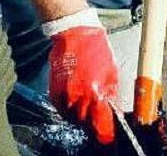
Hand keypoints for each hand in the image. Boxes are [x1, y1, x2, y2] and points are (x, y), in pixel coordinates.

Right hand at [48, 25, 118, 143]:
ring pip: (72, 118)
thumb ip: (111, 94)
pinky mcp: (53, 90)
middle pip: (85, 124)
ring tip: (87, 107)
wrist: (75, 32)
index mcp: (95, 93)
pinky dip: (68, 109)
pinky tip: (75, 100)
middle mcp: (78, 97)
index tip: (108, 134)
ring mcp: (64, 94)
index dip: (105, 132)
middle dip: (93, 123)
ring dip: (80, 117)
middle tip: (99, 118)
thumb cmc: (96, 48)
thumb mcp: (112, 71)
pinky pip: (61, 108)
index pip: (100, 124)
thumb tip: (113, 110)